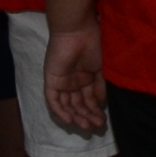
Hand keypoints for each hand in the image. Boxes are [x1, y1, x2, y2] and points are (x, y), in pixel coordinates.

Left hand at [44, 19, 109, 136]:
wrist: (78, 30)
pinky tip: (70, 119)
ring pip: (68, 104)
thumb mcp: (102, 67)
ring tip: (87, 126)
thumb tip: (102, 103)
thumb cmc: (94, 43)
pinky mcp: (51, 80)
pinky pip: (53, 100)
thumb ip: (101, 85)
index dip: (95, 110)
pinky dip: (60, 111)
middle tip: (97, 126)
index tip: (104, 120)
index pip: (89, 99)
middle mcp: (74, 81)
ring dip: (77, 116)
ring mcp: (62, 81)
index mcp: (86, 77)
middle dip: (88, 116)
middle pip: (79, 104)